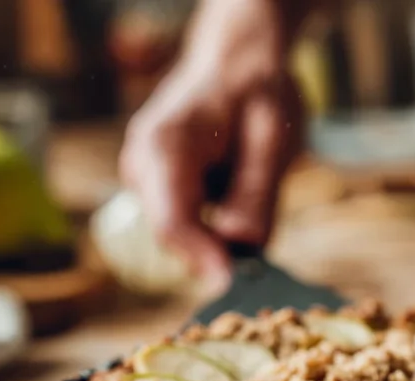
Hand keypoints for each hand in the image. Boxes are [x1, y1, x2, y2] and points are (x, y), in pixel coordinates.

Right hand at [119, 0, 304, 289]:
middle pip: (174, 236)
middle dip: (217, 256)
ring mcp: (145, 178)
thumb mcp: (272, 138)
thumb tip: (243, 246)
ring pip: (183, 235)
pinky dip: (217, 231)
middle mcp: (142, 164)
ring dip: (221, 242)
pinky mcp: (160, 189)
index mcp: (164, 146)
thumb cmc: (257, 90)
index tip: (236, 285)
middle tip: (265, 269)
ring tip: (258, 208)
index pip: (172, 222)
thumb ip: (256, 194)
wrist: (238, 60)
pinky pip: (188, 224)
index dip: (204, 261)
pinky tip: (245, 206)